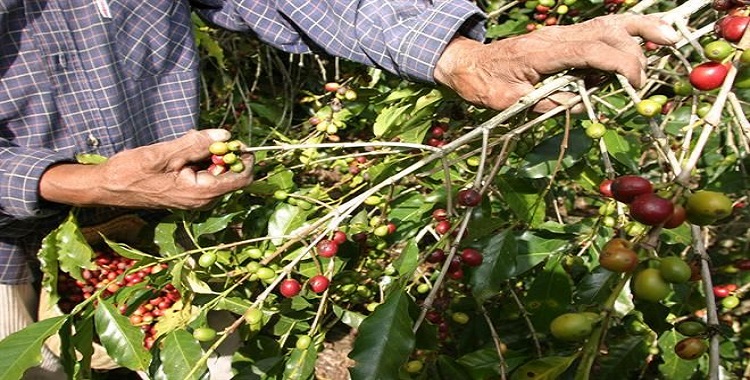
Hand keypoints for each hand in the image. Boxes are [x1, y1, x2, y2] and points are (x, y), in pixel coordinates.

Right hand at [40, 129, 253, 209]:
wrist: (106, 187)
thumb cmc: (131, 172)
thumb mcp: (164, 154)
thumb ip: (196, 144)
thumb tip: (226, 135)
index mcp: (202, 194)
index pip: (242, 179)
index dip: (245, 159)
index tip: (237, 141)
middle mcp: (203, 200)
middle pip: (230, 174)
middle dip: (223, 153)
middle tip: (203, 137)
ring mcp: (195, 198)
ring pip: (215, 172)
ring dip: (207, 154)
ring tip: (185, 142)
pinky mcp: (186, 192)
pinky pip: (202, 174)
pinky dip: (197, 159)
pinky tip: (180, 150)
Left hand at [434, 14, 680, 111]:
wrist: (468, 64)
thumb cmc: (485, 85)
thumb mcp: (511, 102)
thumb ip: (548, 104)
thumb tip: (583, 108)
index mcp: (541, 52)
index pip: (590, 50)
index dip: (618, 64)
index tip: (634, 83)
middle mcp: (555, 36)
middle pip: (605, 32)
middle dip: (633, 51)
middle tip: (645, 78)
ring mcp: (560, 32)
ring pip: (606, 23)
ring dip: (639, 28)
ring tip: (670, 36)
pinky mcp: (563, 36)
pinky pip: (599, 28)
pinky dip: (626, 29)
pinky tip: (647, 31)